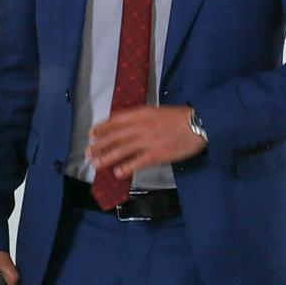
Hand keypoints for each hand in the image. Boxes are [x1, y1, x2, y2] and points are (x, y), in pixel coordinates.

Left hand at [86, 105, 205, 180]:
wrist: (197, 124)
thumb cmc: (178, 118)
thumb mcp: (155, 111)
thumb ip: (140, 118)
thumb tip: (123, 124)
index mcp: (141, 113)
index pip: (115, 120)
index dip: (102, 128)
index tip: (92, 134)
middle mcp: (141, 126)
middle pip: (115, 136)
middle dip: (100, 145)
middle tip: (88, 152)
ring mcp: (148, 141)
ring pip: (122, 150)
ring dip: (107, 157)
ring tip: (96, 164)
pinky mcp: (157, 154)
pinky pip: (138, 162)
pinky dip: (126, 167)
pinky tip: (117, 173)